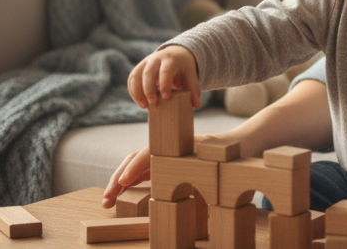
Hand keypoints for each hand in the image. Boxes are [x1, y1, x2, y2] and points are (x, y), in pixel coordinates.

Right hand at [102, 133, 223, 208]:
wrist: (240, 144)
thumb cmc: (228, 156)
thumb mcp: (218, 166)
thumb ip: (204, 180)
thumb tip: (193, 197)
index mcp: (179, 146)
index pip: (150, 153)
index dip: (135, 168)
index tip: (124, 182)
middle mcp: (168, 148)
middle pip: (136, 159)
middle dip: (119, 178)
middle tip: (106, 200)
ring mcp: (165, 155)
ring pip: (136, 166)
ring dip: (120, 182)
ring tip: (108, 202)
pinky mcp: (164, 163)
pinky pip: (143, 171)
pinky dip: (129, 182)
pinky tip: (119, 195)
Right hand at [127, 44, 200, 108]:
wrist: (176, 54)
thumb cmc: (184, 68)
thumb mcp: (191, 76)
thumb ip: (194, 90)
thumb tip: (196, 105)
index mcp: (171, 59)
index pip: (166, 71)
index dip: (165, 84)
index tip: (166, 98)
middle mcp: (156, 58)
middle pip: (148, 72)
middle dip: (149, 89)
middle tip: (154, 104)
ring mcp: (146, 62)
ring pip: (136, 75)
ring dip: (137, 92)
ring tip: (144, 106)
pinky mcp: (139, 68)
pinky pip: (132, 78)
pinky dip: (133, 91)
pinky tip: (140, 102)